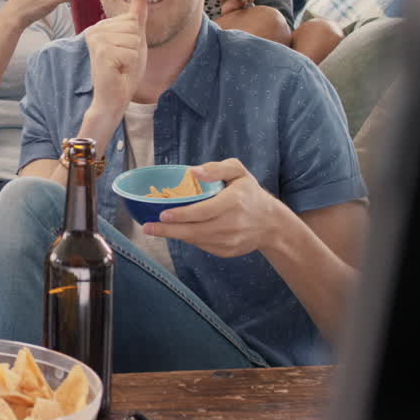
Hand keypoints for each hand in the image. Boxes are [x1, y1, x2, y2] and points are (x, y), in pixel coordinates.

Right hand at [83, 0, 147, 115]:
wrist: (113, 98)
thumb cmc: (123, 72)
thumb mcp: (135, 41)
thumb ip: (137, 18)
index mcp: (101, 26)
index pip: (132, 19)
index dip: (135, 39)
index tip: (123, 52)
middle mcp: (95, 30)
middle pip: (133, 27)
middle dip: (134, 48)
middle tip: (122, 61)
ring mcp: (96, 40)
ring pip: (133, 39)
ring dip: (132, 57)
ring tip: (120, 66)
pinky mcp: (101, 52)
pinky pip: (131, 52)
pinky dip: (129, 65)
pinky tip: (118, 71)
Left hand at [143, 158, 284, 257]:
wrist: (271, 224)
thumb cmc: (250, 194)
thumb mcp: (238, 172)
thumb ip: (217, 168)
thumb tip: (194, 171)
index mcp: (233, 202)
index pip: (203, 211)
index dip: (182, 215)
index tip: (162, 214)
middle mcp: (231, 224)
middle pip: (195, 230)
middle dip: (168, 230)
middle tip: (147, 227)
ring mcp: (229, 241)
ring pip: (196, 240)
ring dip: (175, 235)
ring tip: (155, 229)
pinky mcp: (227, 252)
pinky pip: (202, 246)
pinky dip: (189, 239)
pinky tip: (179, 231)